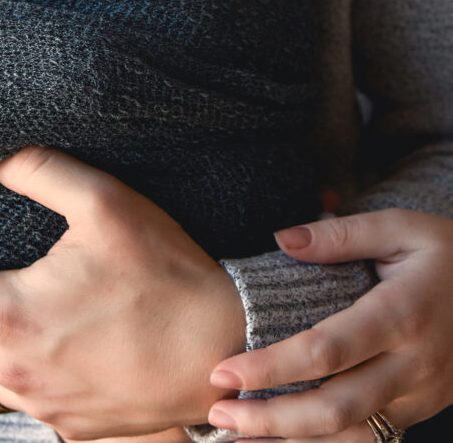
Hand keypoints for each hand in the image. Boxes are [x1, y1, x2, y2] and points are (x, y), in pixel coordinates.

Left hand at [0, 145, 245, 439]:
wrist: (225, 349)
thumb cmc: (167, 275)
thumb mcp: (105, 205)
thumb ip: (41, 172)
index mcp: (10, 315)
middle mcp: (15, 370)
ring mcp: (42, 404)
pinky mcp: (70, 424)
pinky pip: (15, 396)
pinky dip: (0, 364)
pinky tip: (24, 339)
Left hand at [208, 209, 452, 440]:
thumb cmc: (446, 253)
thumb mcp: (401, 226)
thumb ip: (342, 233)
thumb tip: (283, 239)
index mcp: (401, 315)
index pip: (326, 351)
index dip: (271, 367)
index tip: (223, 370)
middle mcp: (412, 366)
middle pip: (334, 407)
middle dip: (271, 417)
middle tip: (218, 412)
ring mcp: (421, 397)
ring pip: (352, 434)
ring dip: (292, 440)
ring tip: (238, 434)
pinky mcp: (421, 411)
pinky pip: (369, 438)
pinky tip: (284, 439)